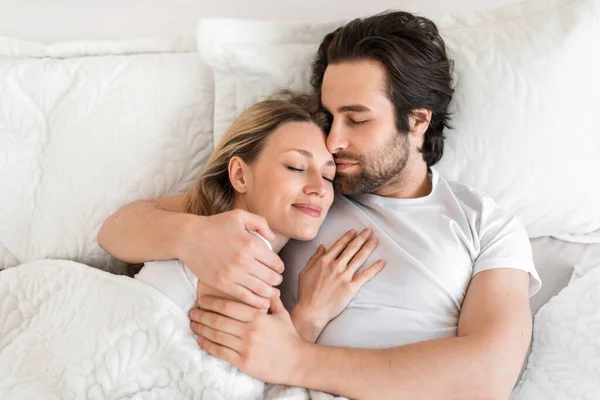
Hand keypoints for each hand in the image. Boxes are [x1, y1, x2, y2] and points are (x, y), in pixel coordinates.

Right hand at [177, 209, 283, 308]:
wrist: (189, 238)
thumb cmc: (214, 225)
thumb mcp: (239, 216)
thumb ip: (260, 223)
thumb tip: (273, 238)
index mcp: (251, 244)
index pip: (275, 262)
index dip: (280, 267)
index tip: (278, 269)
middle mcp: (244, 261)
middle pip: (271, 277)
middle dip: (277, 280)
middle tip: (277, 281)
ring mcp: (233, 274)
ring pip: (261, 290)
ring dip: (271, 293)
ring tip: (274, 293)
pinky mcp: (223, 284)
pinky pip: (245, 297)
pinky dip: (257, 302)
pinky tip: (263, 303)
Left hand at [190, 296, 304, 384]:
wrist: (297, 362)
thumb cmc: (289, 337)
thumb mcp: (282, 314)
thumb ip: (271, 300)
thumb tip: (265, 286)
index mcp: (258, 316)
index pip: (229, 306)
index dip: (212, 302)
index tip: (201, 300)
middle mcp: (250, 330)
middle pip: (219, 320)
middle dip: (202, 315)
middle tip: (192, 312)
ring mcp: (246, 347)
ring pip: (217, 335)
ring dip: (201, 329)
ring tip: (193, 324)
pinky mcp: (243, 362)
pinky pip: (220, 352)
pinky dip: (208, 345)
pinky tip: (201, 340)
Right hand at [294, 228, 384, 336]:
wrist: (311, 310)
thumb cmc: (306, 293)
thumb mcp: (305, 272)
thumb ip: (314, 258)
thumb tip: (322, 247)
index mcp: (324, 261)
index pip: (339, 245)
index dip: (348, 237)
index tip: (354, 231)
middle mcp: (335, 266)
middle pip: (351, 248)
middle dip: (361, 238)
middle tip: (369, 231)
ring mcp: (344, 276)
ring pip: (359, 258)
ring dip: (368, 247)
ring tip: (375, 240)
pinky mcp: (351, 287)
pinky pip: (365, 275)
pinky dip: (374, 268)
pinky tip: (381, 262)